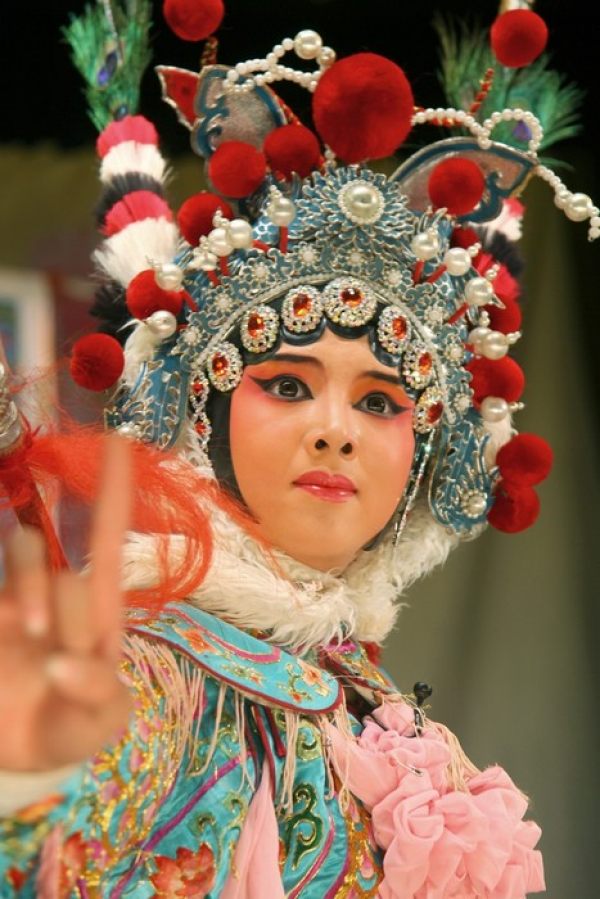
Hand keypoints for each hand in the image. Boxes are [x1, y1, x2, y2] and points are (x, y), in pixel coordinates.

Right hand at [0, 435, 132, 771]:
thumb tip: (59, 666)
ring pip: (27, 562)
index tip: (120, 440)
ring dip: (31, 594)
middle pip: (66, 573)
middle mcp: (55, 595)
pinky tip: (12, 629)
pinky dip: (6, 604)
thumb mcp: (99, 723)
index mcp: (96, 612)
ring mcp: (16, 602)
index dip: (113, 492)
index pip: (104, 540)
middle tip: (60, 664)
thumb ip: (95, 695)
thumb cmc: (71, 726)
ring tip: (32, 638)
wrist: (18, 755)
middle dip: (67, 616)